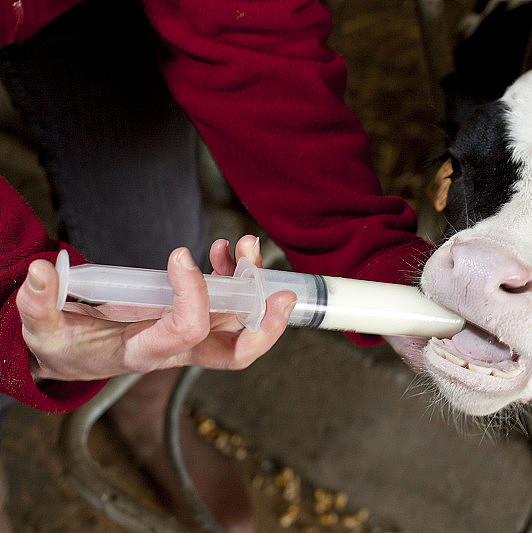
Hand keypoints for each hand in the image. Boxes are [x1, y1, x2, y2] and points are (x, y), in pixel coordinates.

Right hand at [17, 235, 295, 380]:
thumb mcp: (42, 329)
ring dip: (251, 284)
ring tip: (246, 246)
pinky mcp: (190, 317)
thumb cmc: (62, 344)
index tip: (178, 256)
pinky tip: (224, 251)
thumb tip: (42, 272)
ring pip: (238, 319)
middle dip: (265, 327)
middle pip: (236, 352)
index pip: (186, 332)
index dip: (193, 296)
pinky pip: (225, 301)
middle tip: (281, 294)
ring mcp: (189, 334)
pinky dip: (232, 276)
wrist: (69, 352)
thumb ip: (39, 304)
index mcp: (143, 353)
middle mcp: (177, 348)